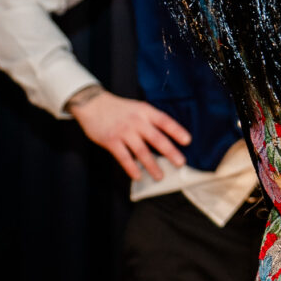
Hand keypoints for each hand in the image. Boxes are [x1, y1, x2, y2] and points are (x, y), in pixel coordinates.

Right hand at [70, 90, 193, 180]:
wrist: (92, 104)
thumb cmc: (119, 109)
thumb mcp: (138, 108)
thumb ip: (151, 121)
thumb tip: (167, 140)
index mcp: (145, 111)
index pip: (165, 121)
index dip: (177, 131)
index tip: (187, 141)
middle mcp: (136, 121)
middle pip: (156, 138)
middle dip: (170, 152)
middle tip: (180, 163)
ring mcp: (123, 131)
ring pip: (141, 151)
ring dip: (152, 165)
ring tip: (160, 176)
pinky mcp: (111, 140)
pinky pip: (124, 157)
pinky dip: (131, 168)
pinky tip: (138, 176)